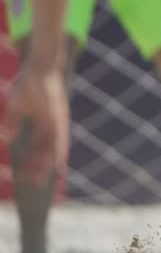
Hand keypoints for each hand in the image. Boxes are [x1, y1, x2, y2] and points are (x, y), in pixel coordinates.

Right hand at [2, 59, 68, 184]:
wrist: (40, 68)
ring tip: (44, 180)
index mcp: (42, 122)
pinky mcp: (58, 117)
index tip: (26, 175)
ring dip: (48, 164)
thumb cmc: (28, 84)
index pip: (38, 147)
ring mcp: (56, 121)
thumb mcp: (16, 106)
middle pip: (46, 151)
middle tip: (34, 184)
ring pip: (54, 148)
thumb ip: (13, 123)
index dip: (32, 161)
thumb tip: (9, 138)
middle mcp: (52, 125)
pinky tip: (58, 163)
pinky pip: (60, 137)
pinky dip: (59, 151)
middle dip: (40, 168)